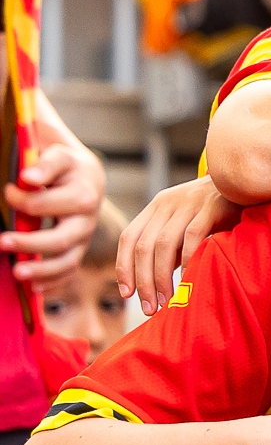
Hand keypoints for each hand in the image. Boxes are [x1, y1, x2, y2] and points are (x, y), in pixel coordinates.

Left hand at [2, 143, 106, 283]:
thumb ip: (45, 164)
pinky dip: (52, 282)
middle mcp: (88, 216)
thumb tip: (29, 178)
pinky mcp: (79, 247)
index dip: (23, 200)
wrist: (84, 174)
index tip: (7, 191)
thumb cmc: (62, 164)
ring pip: (67, 259)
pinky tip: (34, 288)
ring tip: (17, 273)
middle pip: (62, 238)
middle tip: (1, 242)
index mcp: (83, 189)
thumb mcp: (57, 156)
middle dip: (31, 244)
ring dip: (41, 269)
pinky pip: (69, 270)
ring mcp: (84, 234)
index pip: (48, 202)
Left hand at [116, 175, 239, 313]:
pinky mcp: (212, 205)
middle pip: (144, 246)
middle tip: (149, 308)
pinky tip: (188, 280)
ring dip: (161, 277)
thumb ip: (170, 245)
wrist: (250, 181)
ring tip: (167, 301)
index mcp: (157, 206)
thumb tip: (152, 283)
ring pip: (163, 244)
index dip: (124, 267)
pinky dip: (187, 261)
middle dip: (143, 281)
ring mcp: (189, 202)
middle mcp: (167, 202)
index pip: (128, 238)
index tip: (127, 294)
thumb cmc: (219, 212)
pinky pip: (192, 237)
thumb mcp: (187, 224)